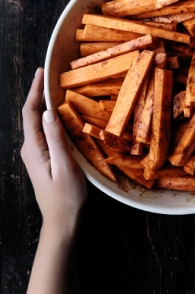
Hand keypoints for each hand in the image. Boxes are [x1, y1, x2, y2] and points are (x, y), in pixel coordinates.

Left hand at [21, 68, 86, 232]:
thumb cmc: (66, 196)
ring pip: (37, 124)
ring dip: (43, 105)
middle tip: (49, 75)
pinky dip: (49, 118)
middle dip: (38, 93)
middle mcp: (30, 149)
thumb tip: (48, 111)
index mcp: (33, 148)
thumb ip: (56, 138)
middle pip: (31, 115)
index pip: (29, 113)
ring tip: (54, 89)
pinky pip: (43, 133)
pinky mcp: (42, 159)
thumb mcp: (65, 165)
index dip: (34, 91)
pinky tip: (59, 115)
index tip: (41, 73)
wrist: (62, 220)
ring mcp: (35, 155)